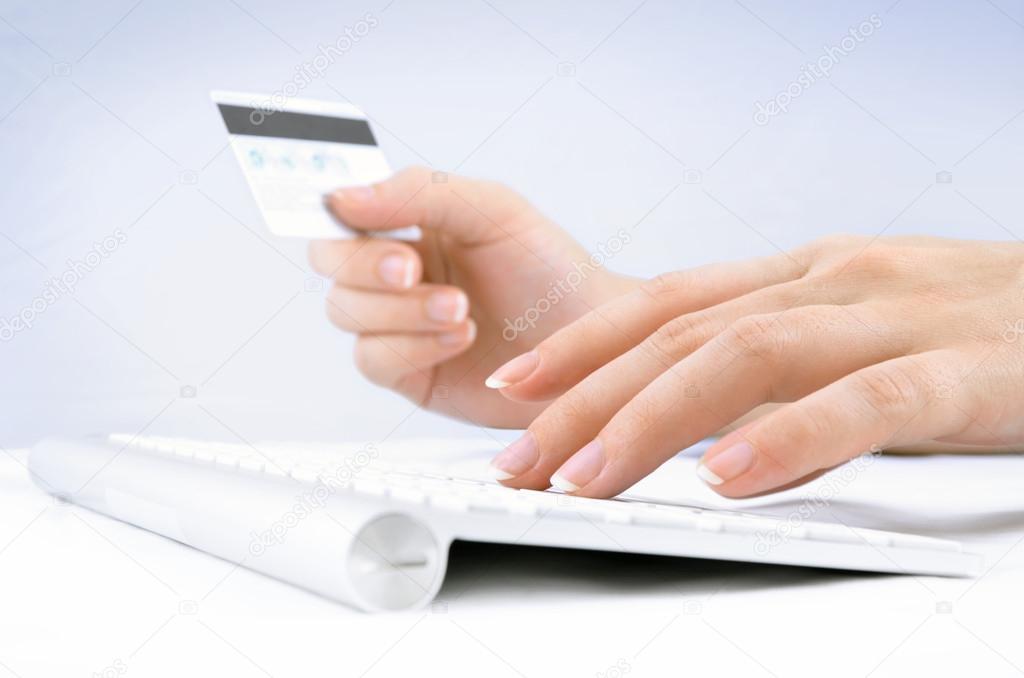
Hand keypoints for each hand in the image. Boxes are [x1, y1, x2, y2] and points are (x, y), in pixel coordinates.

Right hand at [309, 167, 634, 426]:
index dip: (333, 213)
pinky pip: (374, 360)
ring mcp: (399, 325)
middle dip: (366, 265)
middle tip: (412, 269)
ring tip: (460, 309)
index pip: (341, 212)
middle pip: (331, 263)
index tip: (350, 215)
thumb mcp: (491, 209)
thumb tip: (342, 199)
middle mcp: (396, 273)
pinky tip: (459, 337)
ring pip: (345, 311)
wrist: (591, 339)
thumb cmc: (548, 268)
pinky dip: (411, 346)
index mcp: (408, 223)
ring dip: (399, 310)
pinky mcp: (411, 374)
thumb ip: (417, 193)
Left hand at [485, 235, 1023, 496]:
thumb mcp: (860, 329)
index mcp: (803, 275)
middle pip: (681, 336)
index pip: (666, 302)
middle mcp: (831, 285)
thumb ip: (784, 366)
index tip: (515, 385)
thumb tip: (709, 430)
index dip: (582, 342)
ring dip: (653, 420)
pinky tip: (732, 479)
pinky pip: (865, 403)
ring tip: (588, 478)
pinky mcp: (963, 370)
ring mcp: (894, 320)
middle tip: (521, 459)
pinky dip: (791, 438)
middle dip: (586, 399)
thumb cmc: (976, 324)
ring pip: (746, 358)